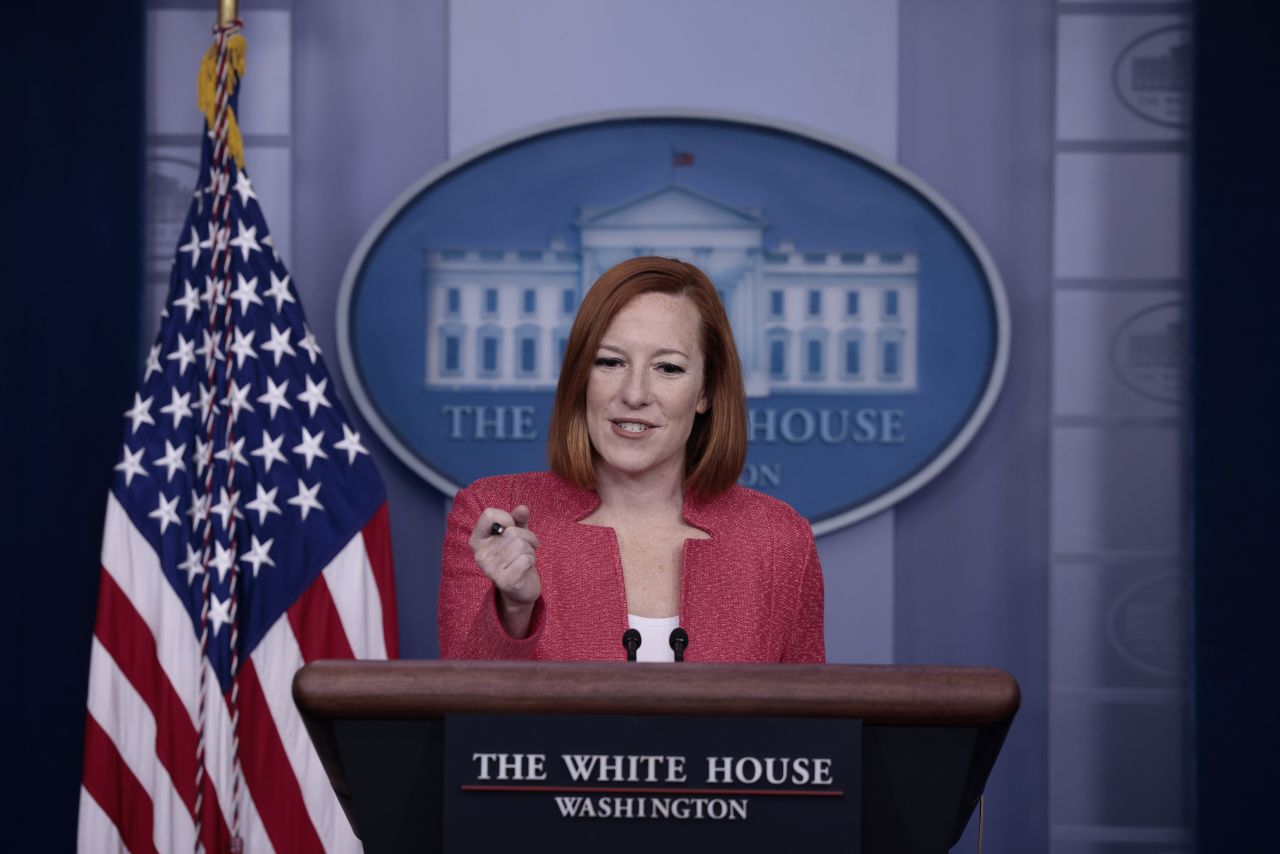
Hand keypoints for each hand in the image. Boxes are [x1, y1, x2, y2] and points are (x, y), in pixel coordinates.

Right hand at [469, 505, 540, 634]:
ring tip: (525, 558)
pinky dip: (532, 560)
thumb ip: (518, 520)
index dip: (506, 517)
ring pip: (521, 545)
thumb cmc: (517, 557)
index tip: (512, 526)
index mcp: (478, 540)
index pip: (488, 514)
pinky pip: (526, 559)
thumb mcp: (517, 534)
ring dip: (530, 550)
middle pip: (511, 531)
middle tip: (528, 546)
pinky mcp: (504, 581)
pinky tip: (526, 568)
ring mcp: (490, 569)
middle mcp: (480, 554)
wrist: (520, 589)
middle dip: (528, 536)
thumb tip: (522, 508)